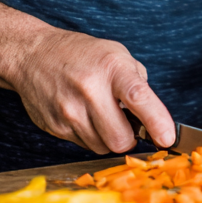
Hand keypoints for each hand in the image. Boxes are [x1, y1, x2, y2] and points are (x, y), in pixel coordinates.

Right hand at [7, 27, 175, 154]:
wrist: (33, 55)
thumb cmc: (82, 55)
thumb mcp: (116, 55)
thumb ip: (138, 84)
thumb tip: (153, 118)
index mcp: (111, 67)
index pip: (137, 96)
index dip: (157, 121)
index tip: (168, 138)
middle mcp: (90, 89)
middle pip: (120, 139)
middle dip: (129, 138)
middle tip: (126, 124)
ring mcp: (69, 111)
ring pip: (102, 148)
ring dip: (108, 138)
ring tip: (100, 114)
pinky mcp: (55, 127)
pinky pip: (84, 146)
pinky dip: (90, 136)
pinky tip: (83, 115)